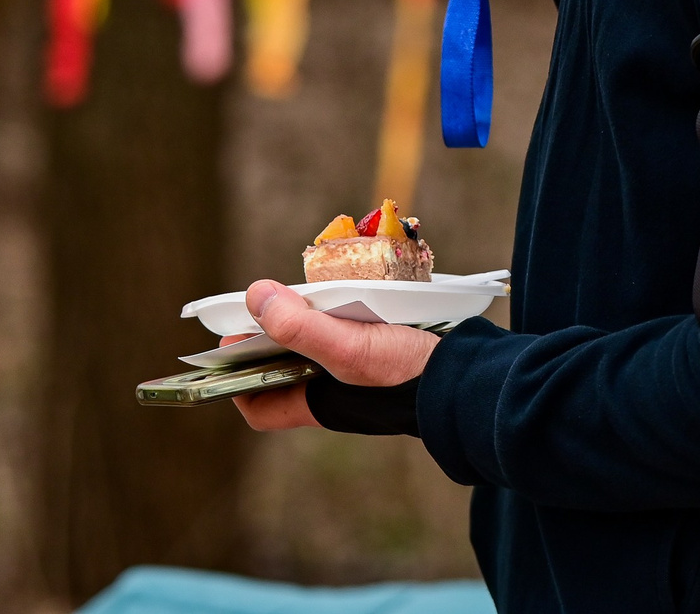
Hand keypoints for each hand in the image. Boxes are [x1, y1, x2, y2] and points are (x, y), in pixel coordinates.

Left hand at [229, 279, 441, 432]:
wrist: (467, 374)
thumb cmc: (405, 373)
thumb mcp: (348, 349)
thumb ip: (301, 327)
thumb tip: (256, 296)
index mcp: (318, 405)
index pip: (262, 408)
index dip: (239, 382)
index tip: (232, 344)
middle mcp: (333, 394)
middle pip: (284, 369)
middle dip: (272, 336)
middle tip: (268, 300)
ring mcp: (358, 374)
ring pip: (315, 348)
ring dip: (306, 319)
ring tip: (301, 291)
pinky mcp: (381, 353)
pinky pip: (347, 333)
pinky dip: (339, 312)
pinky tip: (343, 291)